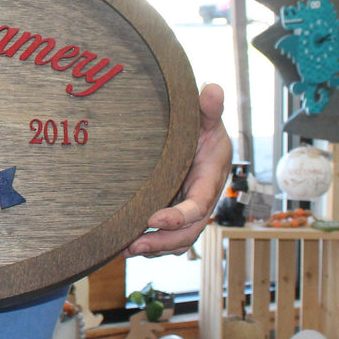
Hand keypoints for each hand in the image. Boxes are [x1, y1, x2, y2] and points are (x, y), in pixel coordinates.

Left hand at [126, 83, 229, 256]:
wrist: (199, 138)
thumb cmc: (201, 126)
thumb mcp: (205, 116)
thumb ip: (208, 107)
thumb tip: (212, 89)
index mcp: (211, 177)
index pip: (199, 205)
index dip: (180, 217)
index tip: (154, 219)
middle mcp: (203, 199)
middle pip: (189, 232)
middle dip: (162, 242)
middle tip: (133, 246)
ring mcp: (189, 209)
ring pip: (178, 240)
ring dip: (154, 248)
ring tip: (125, 250)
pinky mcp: (176, 212)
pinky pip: (168, 237)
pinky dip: (152, 244)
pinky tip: (127, 244)